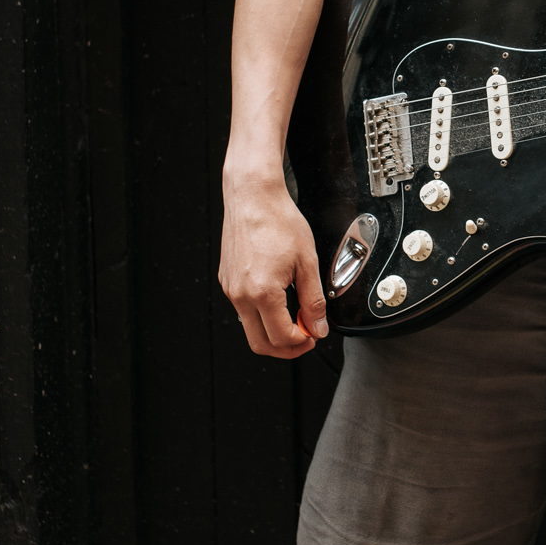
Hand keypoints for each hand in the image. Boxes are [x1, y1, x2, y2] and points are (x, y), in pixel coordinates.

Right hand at [219, 170, 328, 358]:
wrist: (253, 196)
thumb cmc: (278, 220)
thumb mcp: (307, 262)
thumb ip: (314, 300)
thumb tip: (318, 327)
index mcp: (262, 292)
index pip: (281, 338)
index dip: (302, 343)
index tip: (314, 335)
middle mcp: (241, 294)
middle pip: (260, 344)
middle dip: (286, 348)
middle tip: (305, 338)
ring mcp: (231, 288)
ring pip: (250, 328)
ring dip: (273, 332)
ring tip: (295, 318)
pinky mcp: (227, 280)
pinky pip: (243, 310)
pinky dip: (262, 315)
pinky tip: (280, 302)